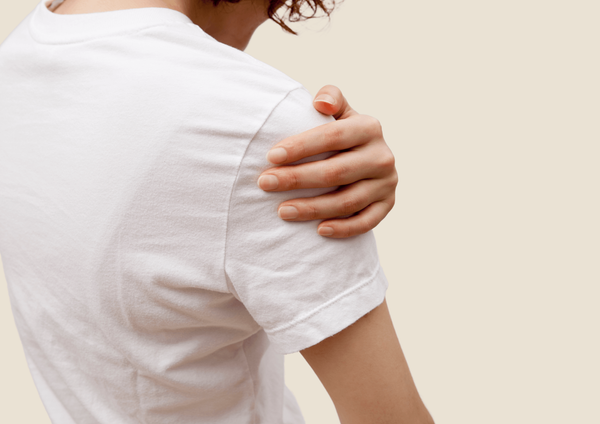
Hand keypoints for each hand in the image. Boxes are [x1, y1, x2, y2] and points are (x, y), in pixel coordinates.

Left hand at [257, 85, 397, 237]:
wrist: (371, 159)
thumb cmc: (343, 137)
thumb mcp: (341, 114)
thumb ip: (332, 98)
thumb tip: (320, 103)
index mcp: (369, 127)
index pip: (332, 136)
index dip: (300, 147)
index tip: (270, 156)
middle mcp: (382, 156)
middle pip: (336, 171)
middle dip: (296, 179)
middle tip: (265, 183)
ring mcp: (386, 183)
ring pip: (347, 201)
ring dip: (312, 208)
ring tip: (281, 211)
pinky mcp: (387, 205)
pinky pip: (366, 222)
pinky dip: (343, 228)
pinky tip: (318, 231)